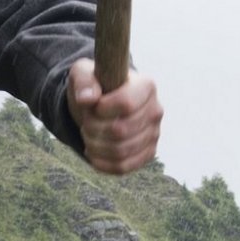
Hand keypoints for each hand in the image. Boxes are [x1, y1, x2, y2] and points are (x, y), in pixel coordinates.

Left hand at [66, 60, 163, 175]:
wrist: (103, 103)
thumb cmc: (95, 85)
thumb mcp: (83, 73)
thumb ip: (83, 80)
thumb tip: (87, 99)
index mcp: (146, 86)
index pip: (126, 104)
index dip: (102, 109)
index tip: (91, 106)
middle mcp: (156, 110)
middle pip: (121, 130)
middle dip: (94, 128)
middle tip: (86, 122)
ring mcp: (154, 134)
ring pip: (121, 151)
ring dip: (95, 145)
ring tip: (88, 135)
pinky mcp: (147, 154)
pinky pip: (123, 166)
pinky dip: (101, 163)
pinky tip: (92, 152)